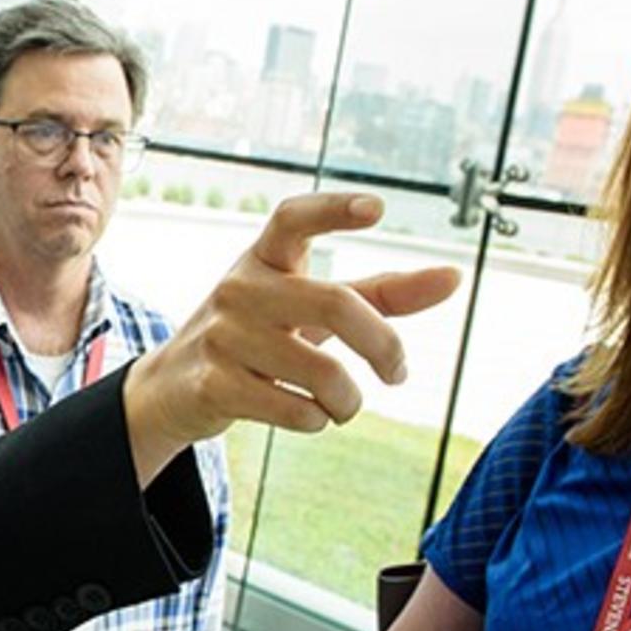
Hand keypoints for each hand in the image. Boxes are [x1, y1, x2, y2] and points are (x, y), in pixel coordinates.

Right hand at [122, 193, 459, 479]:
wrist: (175, 386)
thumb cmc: (261, 336)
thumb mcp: (313, 308)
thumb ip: (382, 294)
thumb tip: (454, 276)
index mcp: (264, 259)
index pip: (292, 218)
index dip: (333, 210)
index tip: (377, 210)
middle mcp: (240, 288)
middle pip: (335, 304)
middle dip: (384, 346)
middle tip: (398, 372)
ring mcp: (223, 336)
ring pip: (321, 373)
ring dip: (348, 401)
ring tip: (344, 405)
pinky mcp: (214, 383)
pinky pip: (294, 409)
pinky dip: (316, 420)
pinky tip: (308, 416)